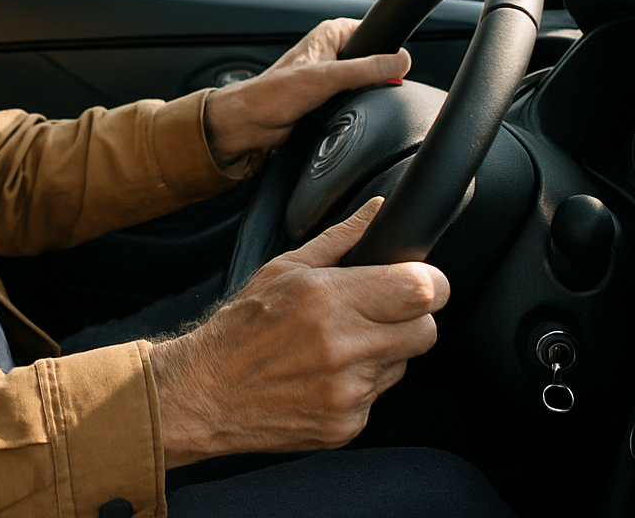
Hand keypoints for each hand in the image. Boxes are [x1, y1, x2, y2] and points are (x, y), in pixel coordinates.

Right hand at [148, 198, 448, 466]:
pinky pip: (378, 396)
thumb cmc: (241, 327)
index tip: (418, 281)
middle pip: (426, 331)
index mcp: (328, 299)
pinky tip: (325, 374)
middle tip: (377, 313)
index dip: (430, 283)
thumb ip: (340, 238)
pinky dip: (360, 384)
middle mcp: (343, 347)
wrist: (205, 392)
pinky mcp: (347, 424)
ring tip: (338, 345)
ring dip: (383, 352)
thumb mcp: (284, 268)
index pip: (421, 290)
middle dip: (410, 319)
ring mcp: (347, 392)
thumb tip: (377, 209)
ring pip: (402, 364)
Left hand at [203, 17, 409, 167]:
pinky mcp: (328, 98)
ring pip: (366, 83)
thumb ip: (365, 69)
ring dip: (365, 95)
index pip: (375, 33)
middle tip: (368, 90)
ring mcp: (331, 75)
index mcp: (331, 34)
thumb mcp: (326, 78)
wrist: (251, 123)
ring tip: (351, 102)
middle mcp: (331, 51)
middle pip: (374, 61)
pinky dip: (357, 107)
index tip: (396, 66)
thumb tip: (401, 61)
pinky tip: (350, 113)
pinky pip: (355, 99)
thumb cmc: (273, 95)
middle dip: (377, 77)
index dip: (387, 50)